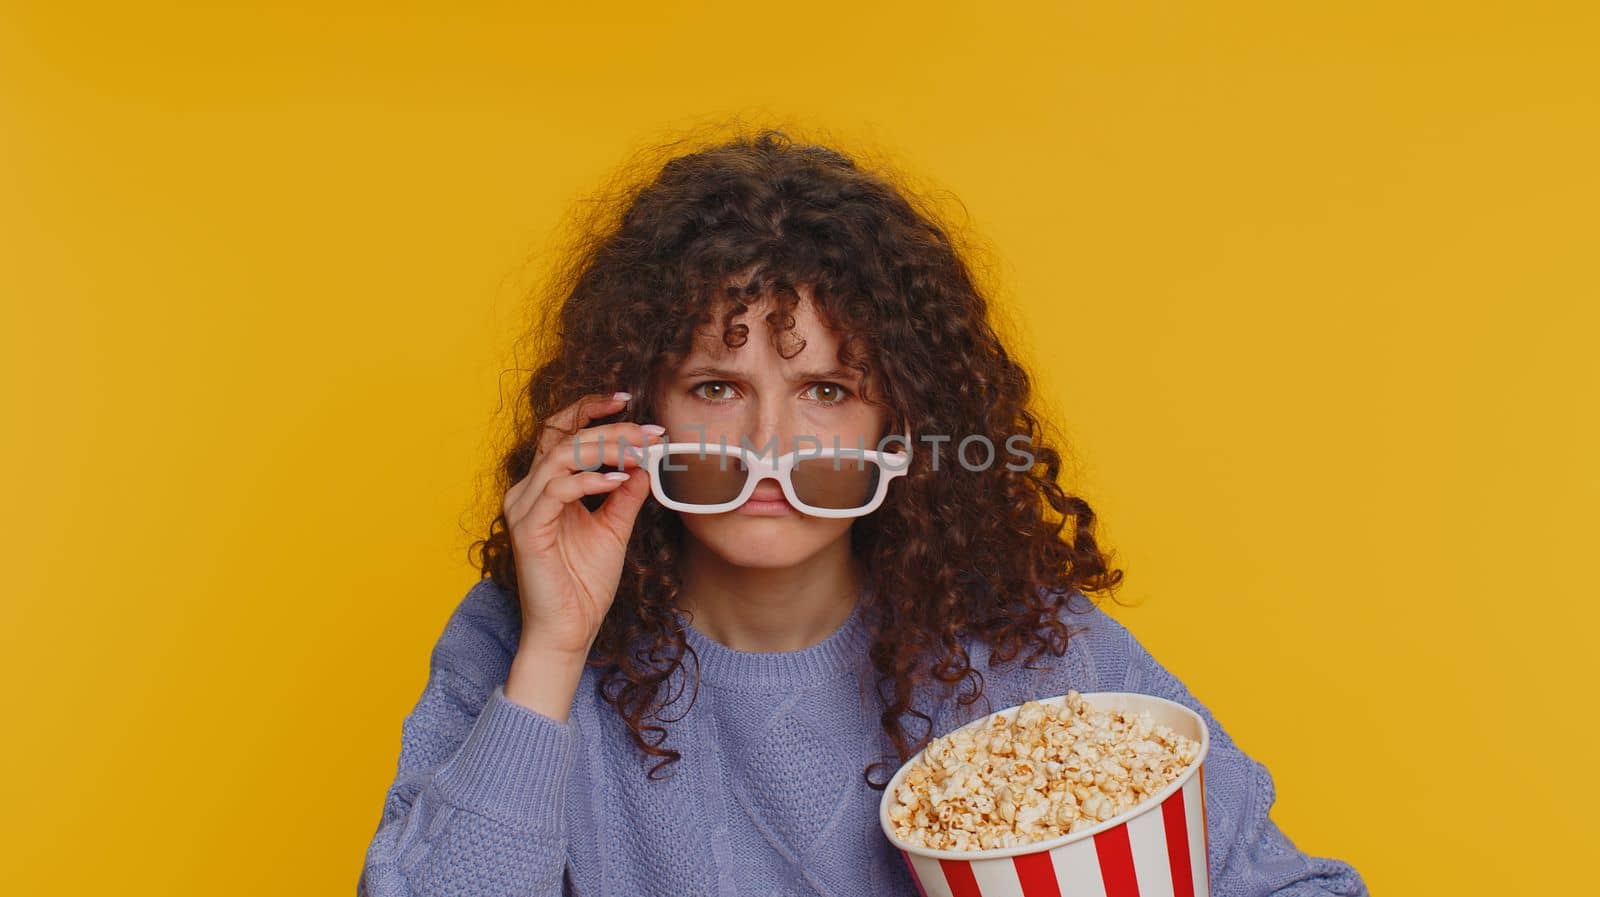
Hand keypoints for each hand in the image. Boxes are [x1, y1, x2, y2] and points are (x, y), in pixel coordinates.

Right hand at [501, 392, 663, 660]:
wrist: (570, 630)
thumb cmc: (585, 584)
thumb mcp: (614, 528)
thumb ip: (625, 494)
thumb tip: (645, 462)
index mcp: (546, 487)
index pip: (563, 433)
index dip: (591, 411)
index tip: (628, 401)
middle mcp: (529, 490)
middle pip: (563, 437)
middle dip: (609, 427)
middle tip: (649, 430)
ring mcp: (524, 507)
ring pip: (560, 456)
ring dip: (605, 448)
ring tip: (640, 451)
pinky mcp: (527, 528)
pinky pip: (557, 489)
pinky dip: (590, 479)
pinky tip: (619, 479)